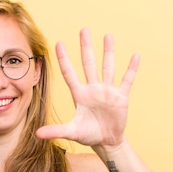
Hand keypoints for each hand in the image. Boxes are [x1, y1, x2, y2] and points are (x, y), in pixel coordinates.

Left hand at [36, 29, 138, 148]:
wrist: (106, 141)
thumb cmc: (88, 135)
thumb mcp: (71, 132)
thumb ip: (56, 131)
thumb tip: (37, 134)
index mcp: (79, 94)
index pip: (69, 73)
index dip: (64, 59)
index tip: (58, 43)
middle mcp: (92, 89)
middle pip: (88, 64)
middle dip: (86, 48)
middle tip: (83, 30)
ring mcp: (107, 91)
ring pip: (107, 67)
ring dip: (108, 53)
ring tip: (108, 36)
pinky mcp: (120, 97)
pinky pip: (126, 80)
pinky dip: (131, 69)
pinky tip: (135, 57)